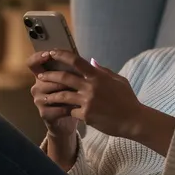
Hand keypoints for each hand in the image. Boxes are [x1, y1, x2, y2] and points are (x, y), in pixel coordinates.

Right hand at [27, 50, 79, 136]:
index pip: (32, 63)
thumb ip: (77, 70)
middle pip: (46, 77)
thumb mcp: (73, 82)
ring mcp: (38, 101)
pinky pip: (59, 107)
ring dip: (69, 93)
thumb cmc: (71, 97)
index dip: (38, 57)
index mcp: (41, 76)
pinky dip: (71, 107)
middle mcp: (36, 87)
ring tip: (82, 94)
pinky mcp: (44, 113)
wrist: (67, 122)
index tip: (49, 54)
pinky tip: (79, 108)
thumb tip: (92, 61)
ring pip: (54, 92)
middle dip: (64, 78)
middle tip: (79, 80)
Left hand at [33, 50, 148, 139]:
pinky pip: (70, 111)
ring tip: (43, 96)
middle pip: (64, 77)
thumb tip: (91, 61)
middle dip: (49, 75)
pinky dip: (66, 111)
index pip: (76, 61)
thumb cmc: (127, 100)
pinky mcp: (86, 115)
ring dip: (51, 95)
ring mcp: (87, 101)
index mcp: (98, 76)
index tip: (52, 53)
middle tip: (40, 76)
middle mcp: (91, 87)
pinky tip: (59, 111)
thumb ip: (103, 71)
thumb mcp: (119, 81)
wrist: (133, 120)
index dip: (61, 55)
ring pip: (62, 96)